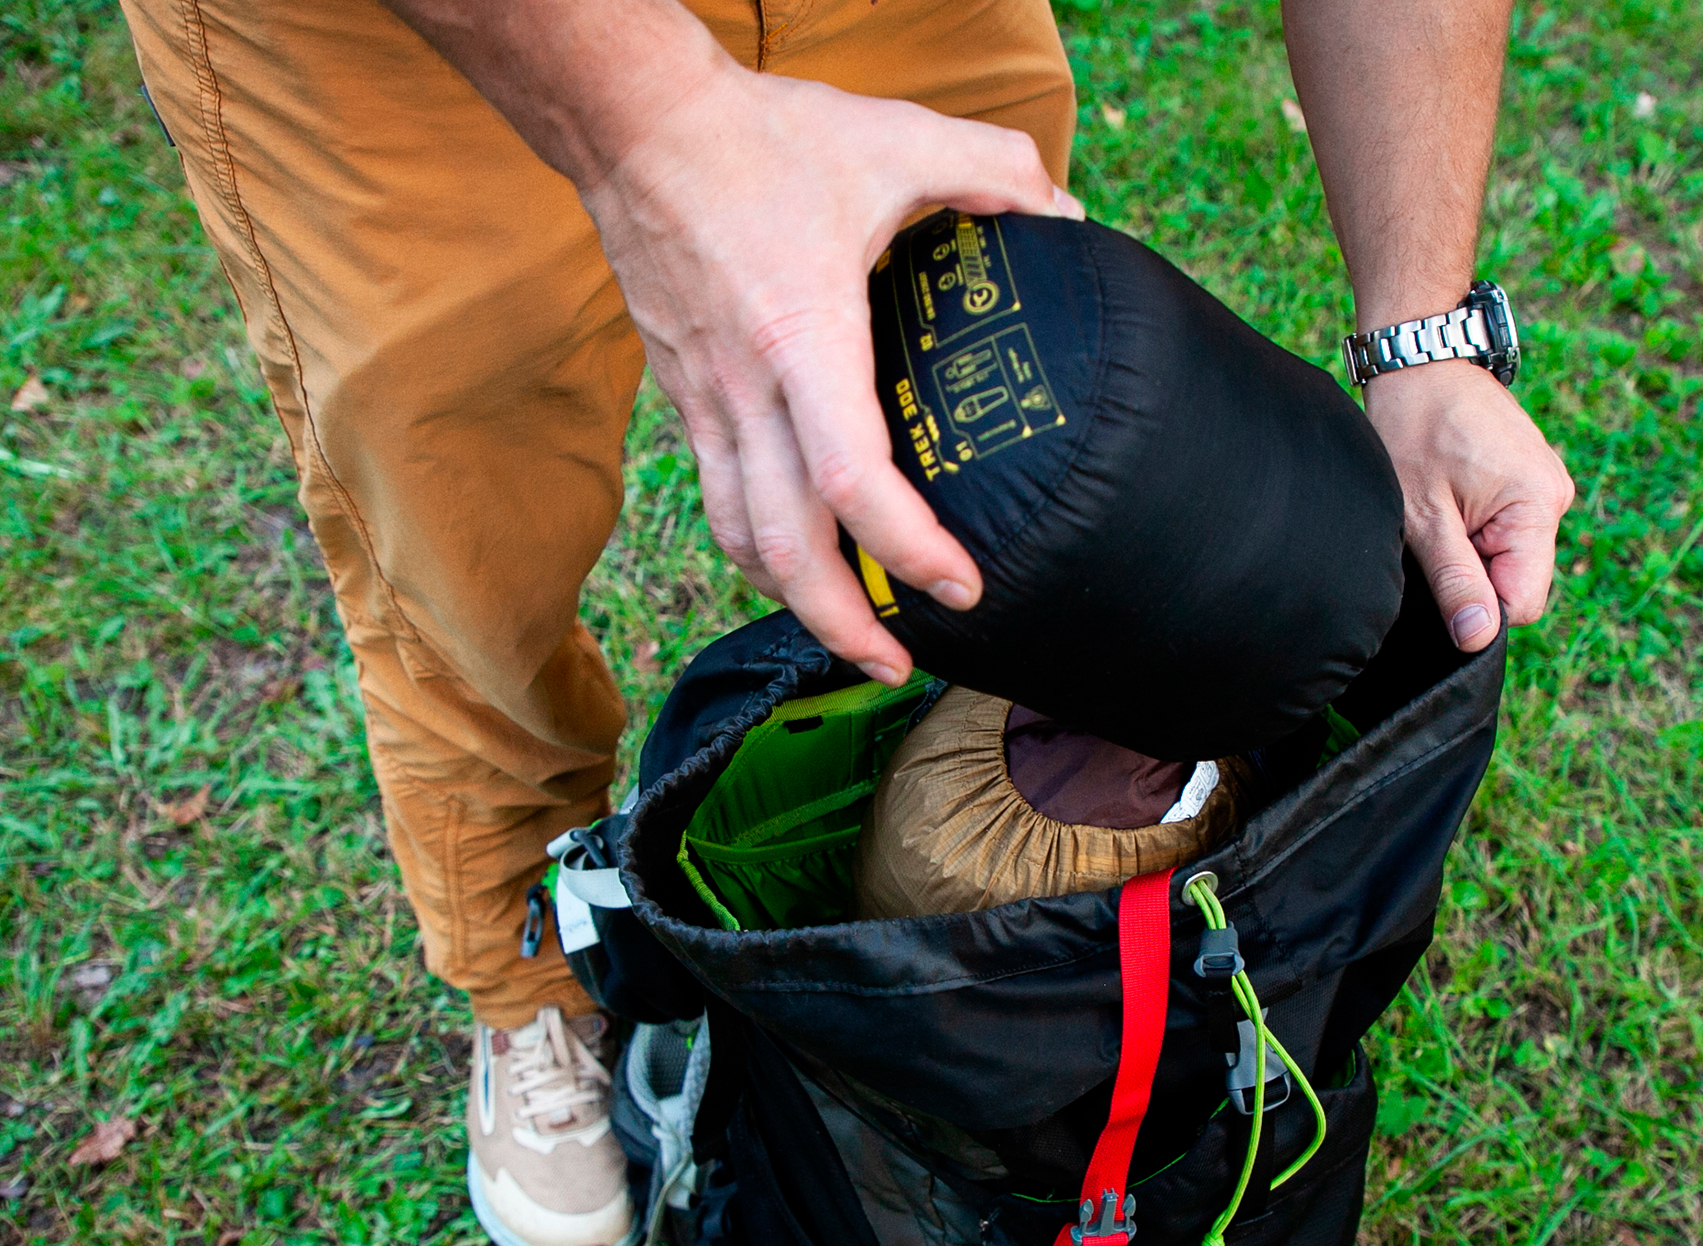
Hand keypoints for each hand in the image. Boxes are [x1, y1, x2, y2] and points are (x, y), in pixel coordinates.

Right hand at [577, 60, 1080, 684]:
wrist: (635, 123)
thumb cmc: (761, 137)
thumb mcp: (894, 138)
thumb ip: (994, 170)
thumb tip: (1067, 218)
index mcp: (802, 337)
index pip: (851, 478)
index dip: (907, 548)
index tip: (960, 586)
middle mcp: (746, 388)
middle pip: (785, 545)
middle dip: (843, 623)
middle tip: (901, 665)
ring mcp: (705, 399)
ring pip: (742, 536)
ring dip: (796, 602)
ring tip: (852, 638)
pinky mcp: (683, 395)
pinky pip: (721, 497)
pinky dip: (761, 548)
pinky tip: (799, 562)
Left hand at [1363, 360, 1572, 651]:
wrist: (1420, 362)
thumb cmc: (1414, 428)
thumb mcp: (1424, 516)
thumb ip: (1455, 580)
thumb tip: (1477, 639)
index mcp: (1539, 506)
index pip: (1523, 602)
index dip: (1478, 603)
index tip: (1441, 567)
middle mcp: (1555, 497)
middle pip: (1517, 580)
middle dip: (1472, 571)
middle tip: (1435, 527)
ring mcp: (1545, 486)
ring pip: (1509, 556)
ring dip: (1470, 546)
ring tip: (1441, 504)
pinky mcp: (1529, 479)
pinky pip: (1506, 529)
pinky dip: (1474, 525)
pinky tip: (1451, 494)